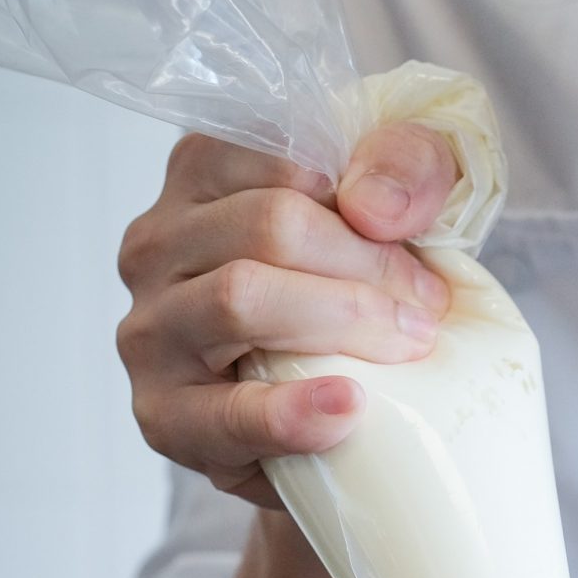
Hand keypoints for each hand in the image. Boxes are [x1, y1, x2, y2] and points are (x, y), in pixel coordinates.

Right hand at [116, 122, 459, 506]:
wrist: (340, 420)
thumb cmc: (355, 297)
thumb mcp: (401, 206)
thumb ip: (407, 165)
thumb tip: (376, 204)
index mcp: (202, 176)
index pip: (277, 158)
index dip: (360, 197)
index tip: (416, 239)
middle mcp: (158, 243)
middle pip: (268, 226)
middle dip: (365, 265)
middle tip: (427, 306)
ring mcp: (150, 328)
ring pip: (241, 298)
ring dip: (342, 323)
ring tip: (406, 346)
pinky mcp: (164, 414)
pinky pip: (226, 410)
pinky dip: (291, 411)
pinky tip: (344, 407)